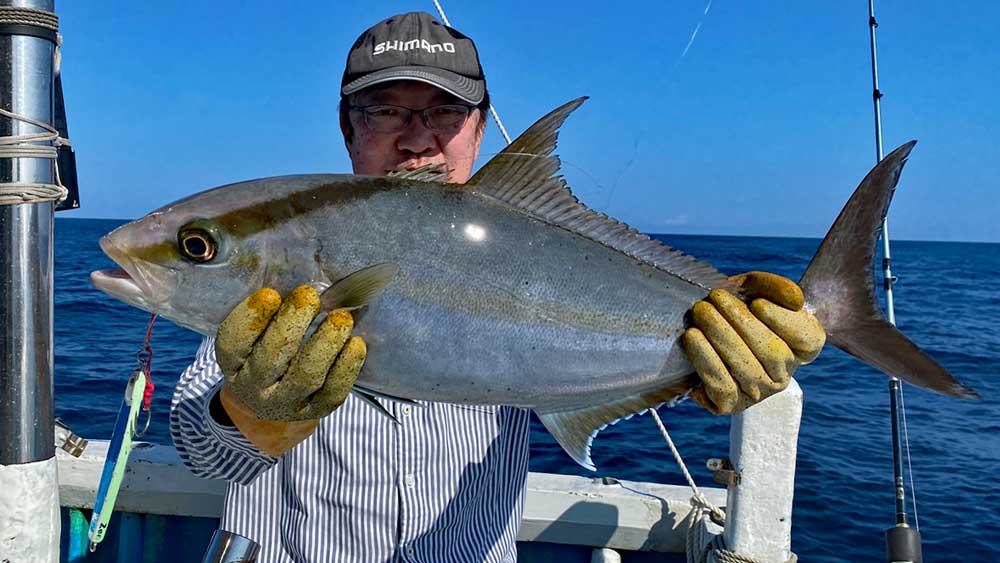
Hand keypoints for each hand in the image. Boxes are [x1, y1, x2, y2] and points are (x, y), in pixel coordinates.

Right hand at [216, 286, 365, 421]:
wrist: (272, 401)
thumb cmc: (266, 349)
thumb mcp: (255, 332)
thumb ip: (267, 307)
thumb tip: (293, 267)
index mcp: (233, 362)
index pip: (233, 342)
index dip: (251, 318)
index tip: (271, 293)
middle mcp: (255, 386)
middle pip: (271, 357)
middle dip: (292, 323)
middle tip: (310, 296)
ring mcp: (286, 402)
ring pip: (305, 376)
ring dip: (325, 343)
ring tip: (340, 318)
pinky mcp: (315, 411)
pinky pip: (333, 392)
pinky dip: (347, 367)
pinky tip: (355, 343)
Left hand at [682, 271, 824, 414]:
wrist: (702, 330)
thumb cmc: (736, 307)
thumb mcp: (755, 289)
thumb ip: (777, 288)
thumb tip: (797, 300)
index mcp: (801, 348)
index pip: (806, 338)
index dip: (782, 321)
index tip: (757, 302)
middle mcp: (784, 375)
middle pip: (772, 352)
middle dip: (741, 322)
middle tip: (715, 298)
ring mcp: (759, 393)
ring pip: (747, 369)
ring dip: (720, 336)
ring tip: (701, 311)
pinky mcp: (730, 405)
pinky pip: (722, 387)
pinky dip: (706, 360)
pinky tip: (692, 337)